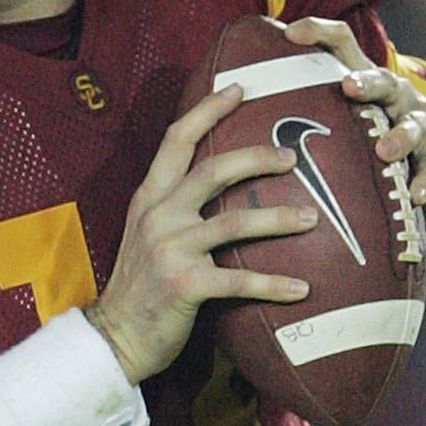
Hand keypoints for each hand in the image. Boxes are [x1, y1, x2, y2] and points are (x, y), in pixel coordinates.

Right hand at [86, 82, 313, 383]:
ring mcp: (171, 249)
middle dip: (258, 158)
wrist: (114, 336)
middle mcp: (159, 215)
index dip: (209, 110)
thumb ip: (174, 207)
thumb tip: (217, 187)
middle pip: (214, 170)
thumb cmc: (139, 287)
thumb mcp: (147, 234)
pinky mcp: (185, 285)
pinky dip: (273, 284)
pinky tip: (302, 289)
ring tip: (311, 218)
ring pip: (234, 222)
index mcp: (150, 198)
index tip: (240, 89)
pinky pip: (239, 280)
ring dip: (278, 219)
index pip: (178, 139)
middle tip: (292, 157)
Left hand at [281, 14, 425, 227]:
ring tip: (384, 150)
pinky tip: (416, 195)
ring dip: (399, 136)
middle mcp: (395, 93)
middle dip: (366, 82)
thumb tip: (237, 102)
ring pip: (412, 124)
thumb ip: (308, 108)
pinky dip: (424, 181)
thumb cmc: (374, 137)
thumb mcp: (347, 116)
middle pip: (382, 79)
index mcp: (366, 78)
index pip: (342, 42)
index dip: (318, 32)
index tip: (289, 34)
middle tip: (348, 87)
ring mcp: (420, 122)